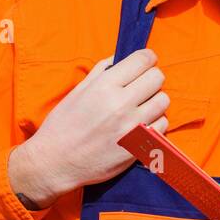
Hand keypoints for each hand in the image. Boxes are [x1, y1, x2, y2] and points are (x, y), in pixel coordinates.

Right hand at [8, 48, 168, 208]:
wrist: (56, 162)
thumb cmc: (63, 125)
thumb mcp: (77, 91)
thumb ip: (101, 71)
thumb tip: (120, 57)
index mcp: (104, 86)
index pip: (143, 59)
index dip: (147, 58)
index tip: (145, 63)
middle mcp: (120, 104)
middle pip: (157, 77)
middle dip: (151, 77)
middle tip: (142, 86)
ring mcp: (132, 126)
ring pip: (163, 100)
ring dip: (155, 100)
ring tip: (141, 106)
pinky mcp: (139, 146)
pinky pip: (162, 125)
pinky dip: (155, 123)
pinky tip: (141, 125)